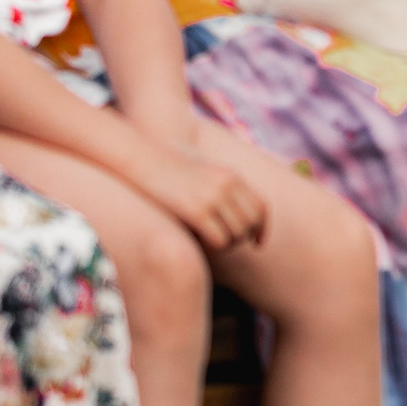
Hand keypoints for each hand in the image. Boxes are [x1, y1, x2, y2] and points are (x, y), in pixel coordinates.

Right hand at [132, 137, 267, 252]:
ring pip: (237, 235)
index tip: (257, 243)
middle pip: (251, 223)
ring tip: (210, 244)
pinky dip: (214, 248)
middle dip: (242, 238)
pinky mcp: (197, 211)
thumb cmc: (167, 164)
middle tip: (226, 244)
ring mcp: (213, 198)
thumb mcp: (201, 167)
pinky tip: (201, 244)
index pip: (261, 207)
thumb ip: (218, 182)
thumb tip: (228, 203)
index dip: (263, 228)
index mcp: (231, 175)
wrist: (144, 157)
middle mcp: (228, 186)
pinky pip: (220, 241)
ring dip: (226, 245)